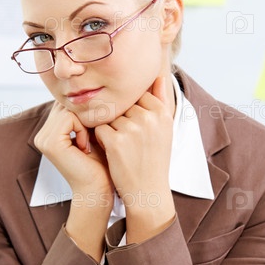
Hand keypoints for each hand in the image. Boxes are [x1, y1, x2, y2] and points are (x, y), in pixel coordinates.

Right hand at [34, 101, 112, 202]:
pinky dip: (83, 129)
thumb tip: (94, 88)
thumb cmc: (101, 165)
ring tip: (90, 144)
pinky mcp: (50, 142)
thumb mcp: (94, 133)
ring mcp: (43, 138)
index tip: (96, 133)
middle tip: (95, 138)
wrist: (98, 190)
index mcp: (50, 132)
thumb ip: (87, 114)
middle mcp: (42, 134)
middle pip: (67, 104)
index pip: (68, 104)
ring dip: (86, 123)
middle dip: (85, 116)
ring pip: (69, 109)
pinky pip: (70, 117)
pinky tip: (85, 148)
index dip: (86, 113)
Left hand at [94, 76, 175, 242]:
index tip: (137, 131)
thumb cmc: (154, 159)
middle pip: (121, 106)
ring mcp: (132, 129)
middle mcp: (149, 118)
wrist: (148, 192)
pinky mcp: (115, 142)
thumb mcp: (165, 128)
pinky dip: (101, 139)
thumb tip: (158, 73)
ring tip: (123, 148)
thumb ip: (160, 99)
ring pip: (109, 116)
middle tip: (129, 143)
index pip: (136, 96)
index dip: (131, 113)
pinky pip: (99, 128)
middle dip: (120, 121)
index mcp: (162, 112)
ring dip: (110, 129)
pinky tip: (113, 152)